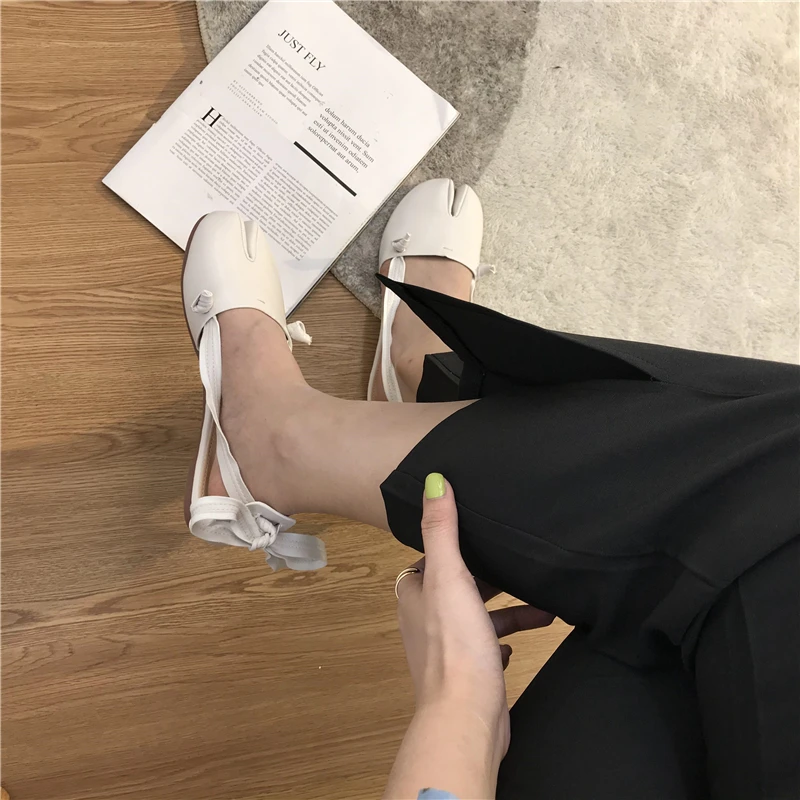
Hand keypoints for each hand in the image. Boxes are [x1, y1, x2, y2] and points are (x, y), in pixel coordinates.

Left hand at [395, 473, 553, 757]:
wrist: (467, 718)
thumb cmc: (456, 646)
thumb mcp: (450, 576)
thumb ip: (441, 528)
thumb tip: (433, 480)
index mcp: (415, 594)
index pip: (432, 558)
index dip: (455, 546)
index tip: (482, 534)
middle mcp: (424, 620)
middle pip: (459, 586)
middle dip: (490, 577)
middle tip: (521, 565)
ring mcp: (447, 649)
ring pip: (479, 617)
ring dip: (508, 610)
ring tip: (545, 606)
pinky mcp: (469, 673)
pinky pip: (489, 647)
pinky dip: (505, 640)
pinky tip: (523, 644)